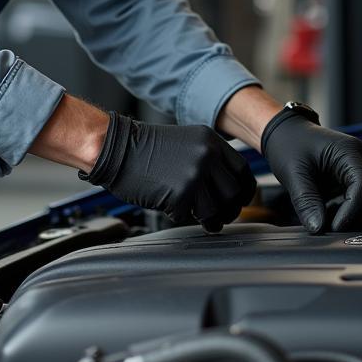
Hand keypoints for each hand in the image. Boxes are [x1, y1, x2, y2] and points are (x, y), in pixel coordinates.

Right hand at [81, 113, 256, 231]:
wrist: (117, 148)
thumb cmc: (146, 149)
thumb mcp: (187, 142)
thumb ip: (209, 160)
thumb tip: (227, 189)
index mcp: (211, 141)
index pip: (242, 170)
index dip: (244, 190)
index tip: (240, 200)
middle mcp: (207, 155)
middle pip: (234, 193)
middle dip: (230, 210)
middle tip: (222, 217)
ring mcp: (194, 175)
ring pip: (216, 210)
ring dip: (211, 220)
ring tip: (204, 221)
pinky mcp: (180, 194)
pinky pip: (190, 216)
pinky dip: (183, 216)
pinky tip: (172, 207)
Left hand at [262, 110, 361, 232]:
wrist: (287, 133)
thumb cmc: (289, 145)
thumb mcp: (293, 174)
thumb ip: (306, 201)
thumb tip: (318, 229)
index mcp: (349, 150)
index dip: (353, 210)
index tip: (334, 227)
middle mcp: (361, 156)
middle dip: (357, 215)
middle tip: (330, 227)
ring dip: (356, 213)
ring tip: (328, 217)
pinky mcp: (358, 174)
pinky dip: (352, 209)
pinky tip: (331, 211)